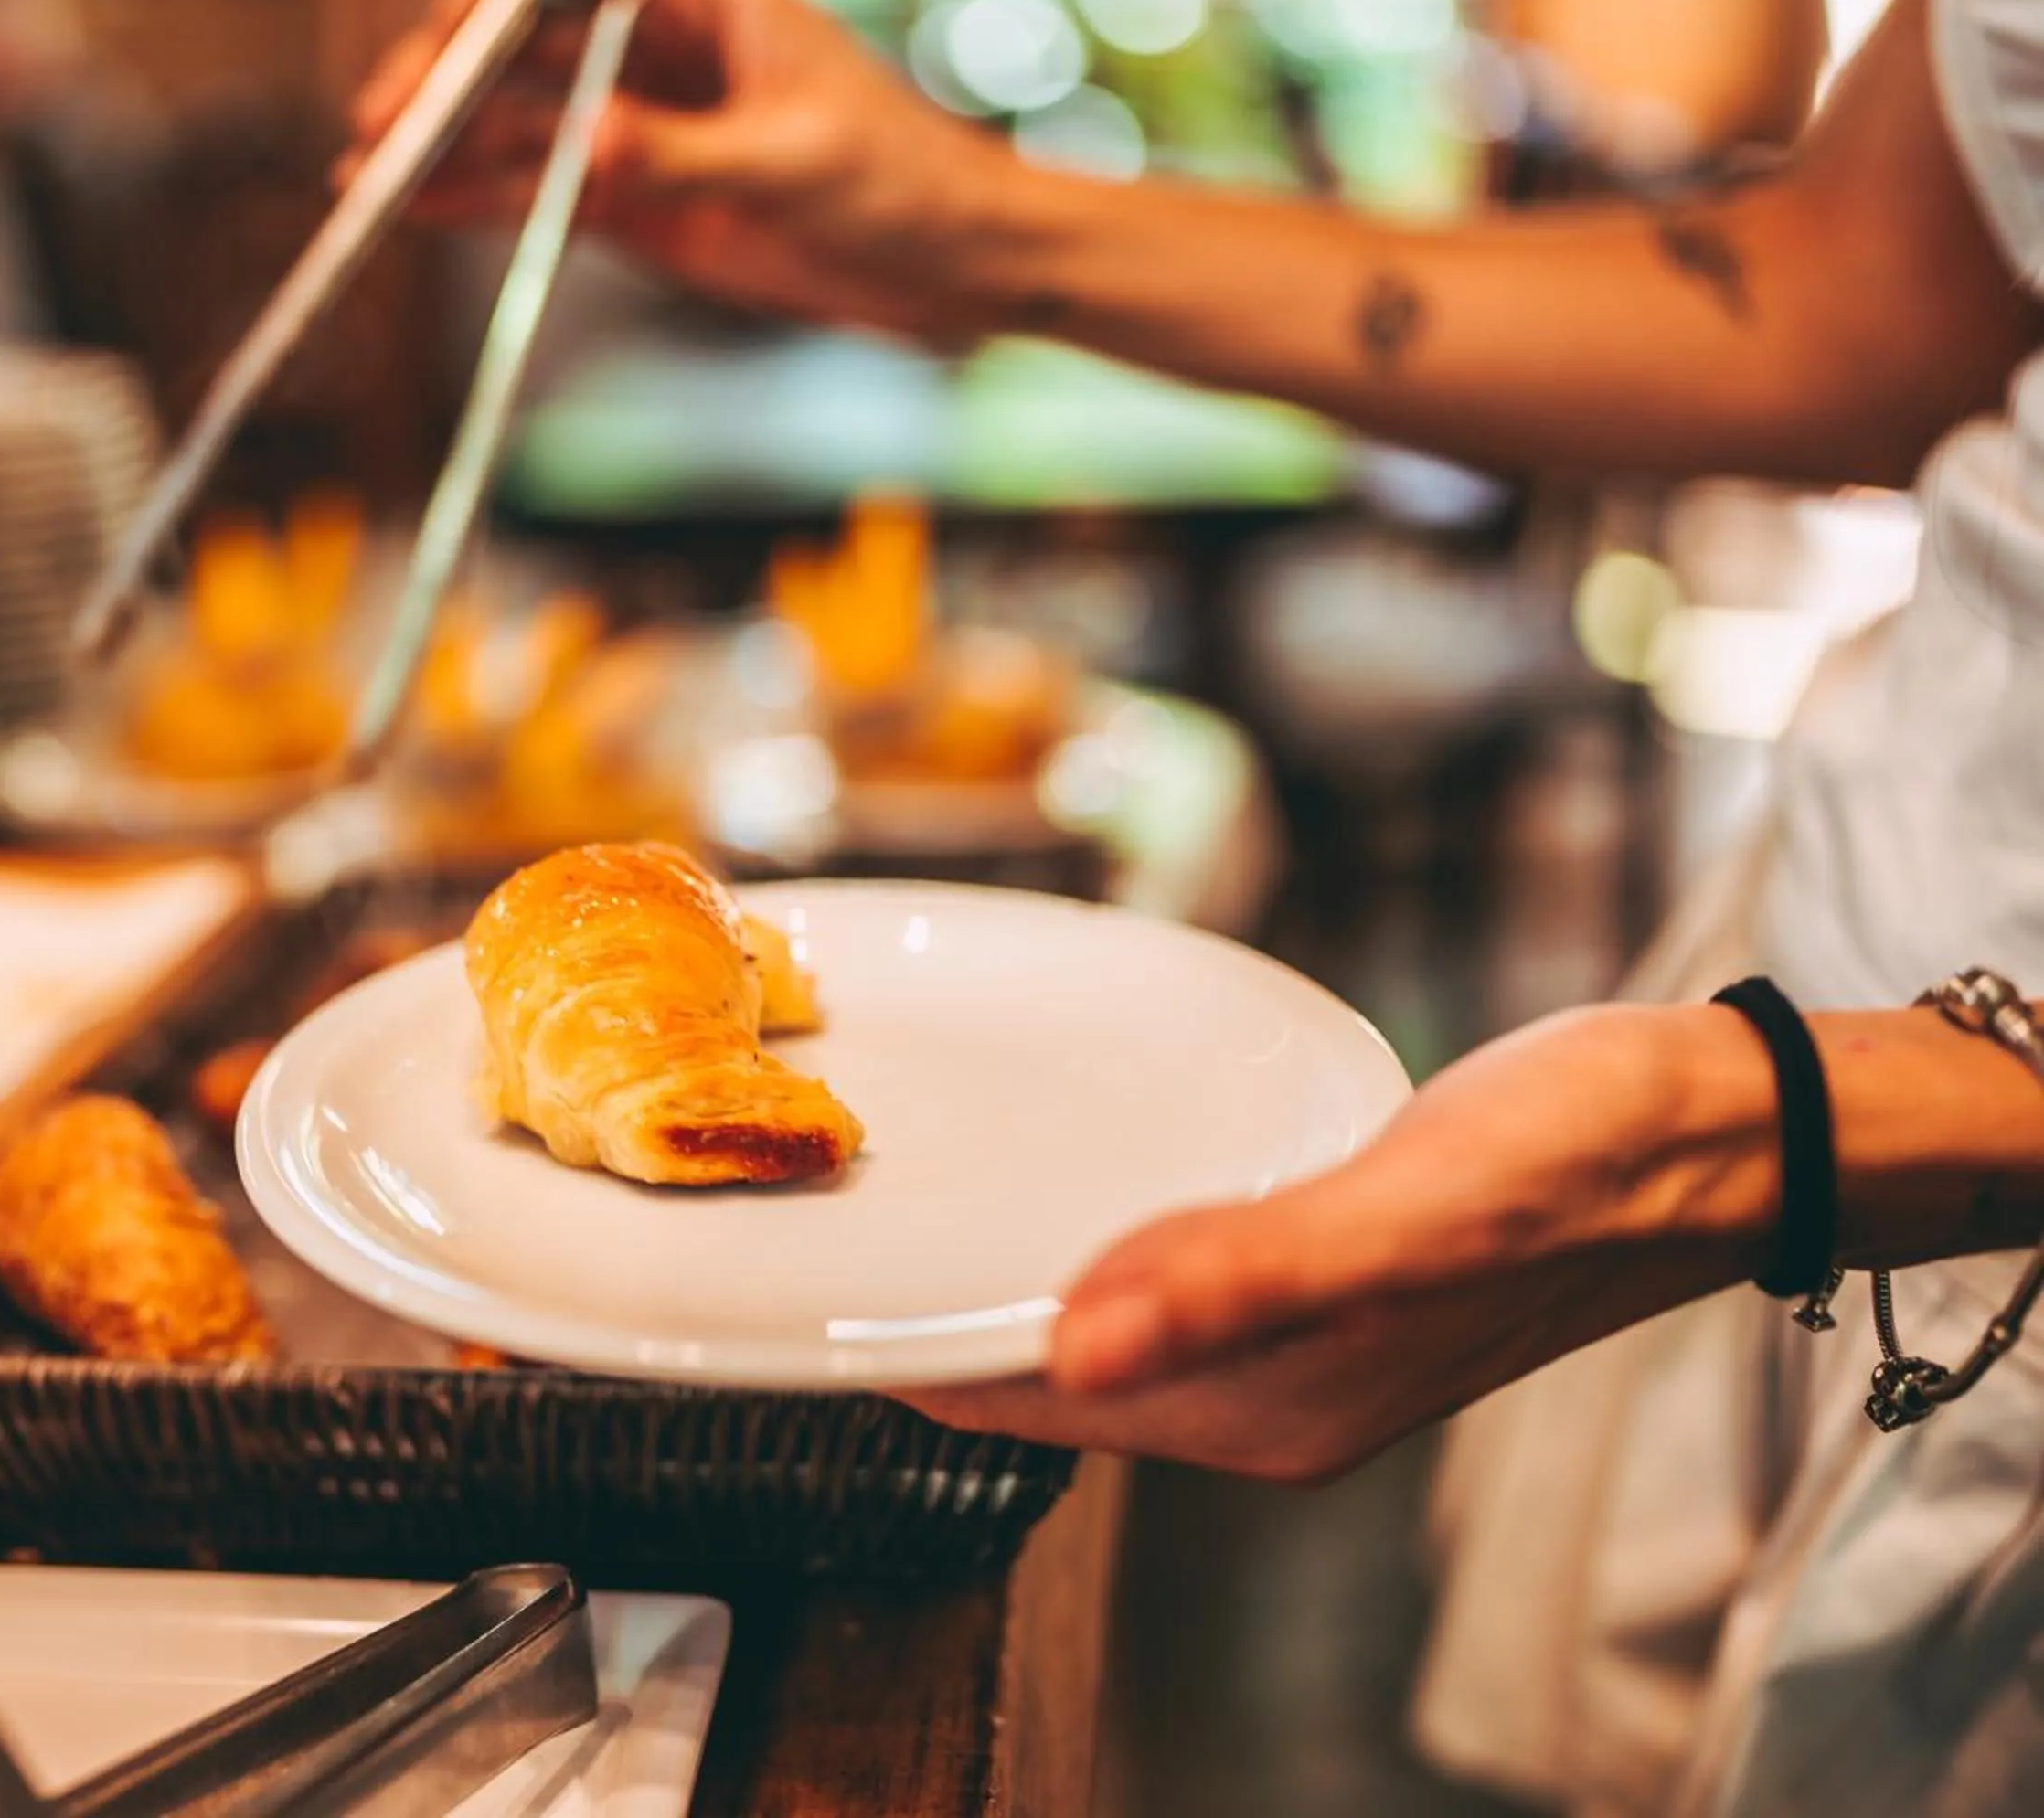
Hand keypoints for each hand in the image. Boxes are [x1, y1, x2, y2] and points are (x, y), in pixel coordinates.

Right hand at [342, 0, 1019, 342]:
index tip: (440, 46)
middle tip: (378, 130)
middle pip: (525, 48)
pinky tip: (425, 210)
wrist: (961, 263)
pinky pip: (545, 191)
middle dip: (446, 83)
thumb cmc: (905, 183)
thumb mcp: (789, 166)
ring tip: (372, 182)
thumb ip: (676, 156)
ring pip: (523, 122)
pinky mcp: (647, 199)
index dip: (493, 10)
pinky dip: (486, 201)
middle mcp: (663, 50)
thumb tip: (581, 144)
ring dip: (449, 149)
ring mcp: (649, 125)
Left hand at [901, 1005, 1779, 1481]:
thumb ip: (1245, 1278)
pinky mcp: (1330, 1270)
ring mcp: (1302, 1337)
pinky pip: (1170, 1263)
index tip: (807, 1278)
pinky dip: (1098, 1221)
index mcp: (1268, 1408)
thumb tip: (1072, 1343)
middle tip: (827, 1201)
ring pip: (1106, 1311)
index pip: (1031, 1397)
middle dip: (943, 1302)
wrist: (1725, 1124)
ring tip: (909, 1178)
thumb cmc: (1585, 1160)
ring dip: (1013, 1259)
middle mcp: (1270, 1395)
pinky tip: (1067, 1155)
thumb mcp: (1411, 1210)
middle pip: (1051, 1365)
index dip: (913, 1348)